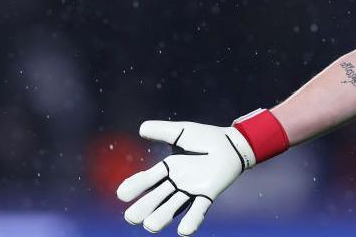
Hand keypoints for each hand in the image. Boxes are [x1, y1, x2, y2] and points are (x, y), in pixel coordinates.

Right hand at [116, 120, 255, 234]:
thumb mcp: (183, 132)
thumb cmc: (207, 138)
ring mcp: (190, 191)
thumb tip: (142, 128)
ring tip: (151, 225)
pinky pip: (197, 212)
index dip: (133, 188)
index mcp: (167, 169)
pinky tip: (183, 230)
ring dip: (160, 218)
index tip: (123, 194)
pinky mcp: (207, 195)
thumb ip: (163, 131)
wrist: (233, 143)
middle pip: (153, 200)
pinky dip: (190, 222)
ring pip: (170, 210)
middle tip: (133, 217)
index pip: (145, 181)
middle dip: (142, 209)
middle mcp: (176, 183)